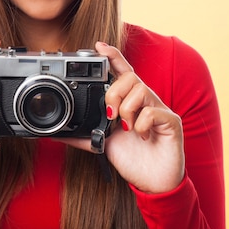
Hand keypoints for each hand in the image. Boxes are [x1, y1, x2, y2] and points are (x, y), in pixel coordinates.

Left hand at [67, 42, 184, 193]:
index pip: (123, 71)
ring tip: (126, 128)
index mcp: (131, 102)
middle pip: (130, 77)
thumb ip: (83, 136)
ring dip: (127, 109)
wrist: (153, 183)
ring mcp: (160, 110)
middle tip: (110, 114)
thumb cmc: (133, 160)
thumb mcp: (103, 144)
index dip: (113, 56)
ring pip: (141, 89)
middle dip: (114, 92)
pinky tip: (141, 136)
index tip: (99, 46)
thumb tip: (56, 133)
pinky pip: (153, 112)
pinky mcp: (171, 122)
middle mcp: (146, 101)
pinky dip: (141, 124)